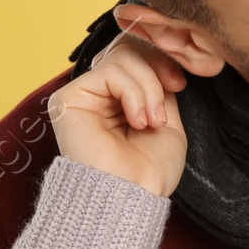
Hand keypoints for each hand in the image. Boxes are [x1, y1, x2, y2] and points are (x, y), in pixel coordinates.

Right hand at [49, 30, 188, 196]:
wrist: (133, 198)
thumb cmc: (149, 172)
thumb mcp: (167, 122)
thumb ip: (160, 89)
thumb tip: (160, 62)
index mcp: (117, 101)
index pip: (135, 58)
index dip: (160, 62)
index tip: (180, 83)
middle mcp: (96, 95)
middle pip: (128, 51)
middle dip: (156, 71)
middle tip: (168, 99)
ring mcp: (82, 95)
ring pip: (122, 58)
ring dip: (148, 88)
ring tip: (151, 121)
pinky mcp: (68, 98)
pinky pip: (110, 71)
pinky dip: (134, 93)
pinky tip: (137, 121)